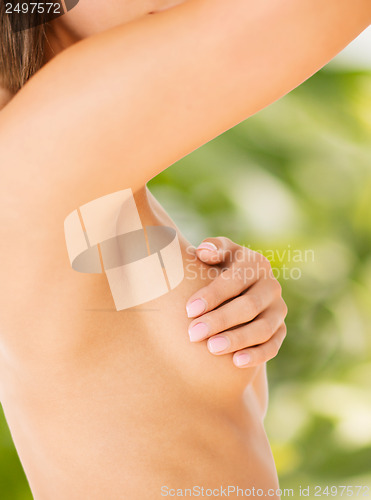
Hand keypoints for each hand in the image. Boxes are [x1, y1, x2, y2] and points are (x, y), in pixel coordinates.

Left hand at [185, 237, 287, 367]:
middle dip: (220, 321)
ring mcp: (278, 309)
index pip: (235, 280)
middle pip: (248, 306)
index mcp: (255, 263)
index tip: (189, 310)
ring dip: (237, 340)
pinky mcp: (280, 330)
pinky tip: (236, 362)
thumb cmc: (217, 267)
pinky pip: (273, 346)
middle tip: (194, 333)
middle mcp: (271, 286)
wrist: (234, 290)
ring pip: (263, 329)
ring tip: (211, 348)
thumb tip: (205, 252)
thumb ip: (211, 248)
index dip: (212, 295)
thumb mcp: (215, 252)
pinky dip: (257, 355)